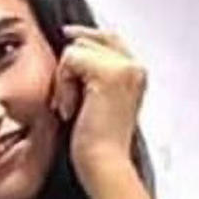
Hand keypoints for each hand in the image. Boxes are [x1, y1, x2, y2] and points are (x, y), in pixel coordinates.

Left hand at [51, 25, 146, 197]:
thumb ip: (92, 76)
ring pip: (77, 49)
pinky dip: (62, 85)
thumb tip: (73, 50)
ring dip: (64, 80)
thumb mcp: (95, 102)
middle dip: (69, 67)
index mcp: (136, 74)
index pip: (109, 38)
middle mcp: (135, 67)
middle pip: (90, 39)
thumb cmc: (96, 144)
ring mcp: (126, 69)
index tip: (66, 34)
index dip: (85, 36)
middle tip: (68, 103)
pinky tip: (69, 109)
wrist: (103, 164)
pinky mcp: (110, 74)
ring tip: (71, 109)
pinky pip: (71, 58)